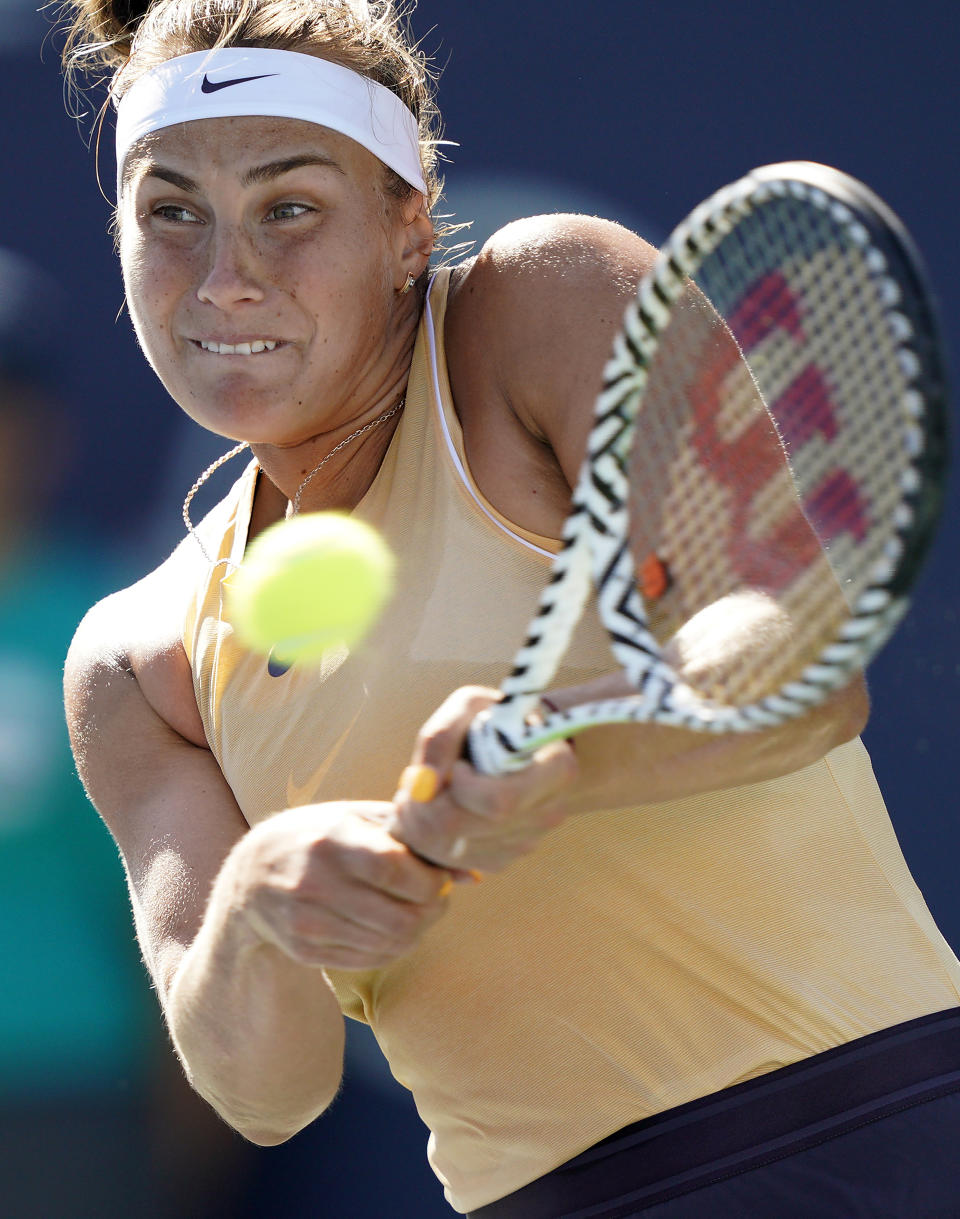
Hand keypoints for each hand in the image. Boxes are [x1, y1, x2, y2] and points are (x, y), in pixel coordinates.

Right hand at [230, 802, 452, 970]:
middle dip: (431, 911)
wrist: (251, 876)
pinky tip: (387, 925)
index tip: (439, 877)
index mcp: (331, 839)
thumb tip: (474, 873)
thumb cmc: (318, 836)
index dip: (430, 880)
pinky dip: (391, 946)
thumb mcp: (357, 818)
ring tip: (415, 910)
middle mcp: (314, 882)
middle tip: (436, 898)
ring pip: (389, 945)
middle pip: (399, 917)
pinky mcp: (304, 950)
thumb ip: (412, 837)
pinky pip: (369, 959)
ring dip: (417, 931)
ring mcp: (306, 922)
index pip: (395, 870)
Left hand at [388, 687, 577, 873]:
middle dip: (424, 810)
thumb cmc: (492, 720)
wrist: (513, 745)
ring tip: (417, 797)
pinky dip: (428, 841)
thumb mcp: (468, 707)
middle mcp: (548, 812)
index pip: (500, 801)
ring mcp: (527, 841)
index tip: (455, 765)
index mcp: (555, 768)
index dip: (461, 788)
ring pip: (453, 852)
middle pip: (469, 831)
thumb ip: (442, 736)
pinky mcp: (503, 858)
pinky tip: (431, 813)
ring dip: (419, 826)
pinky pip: (453, 863)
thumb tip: (423, 786)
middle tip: (411, 787)